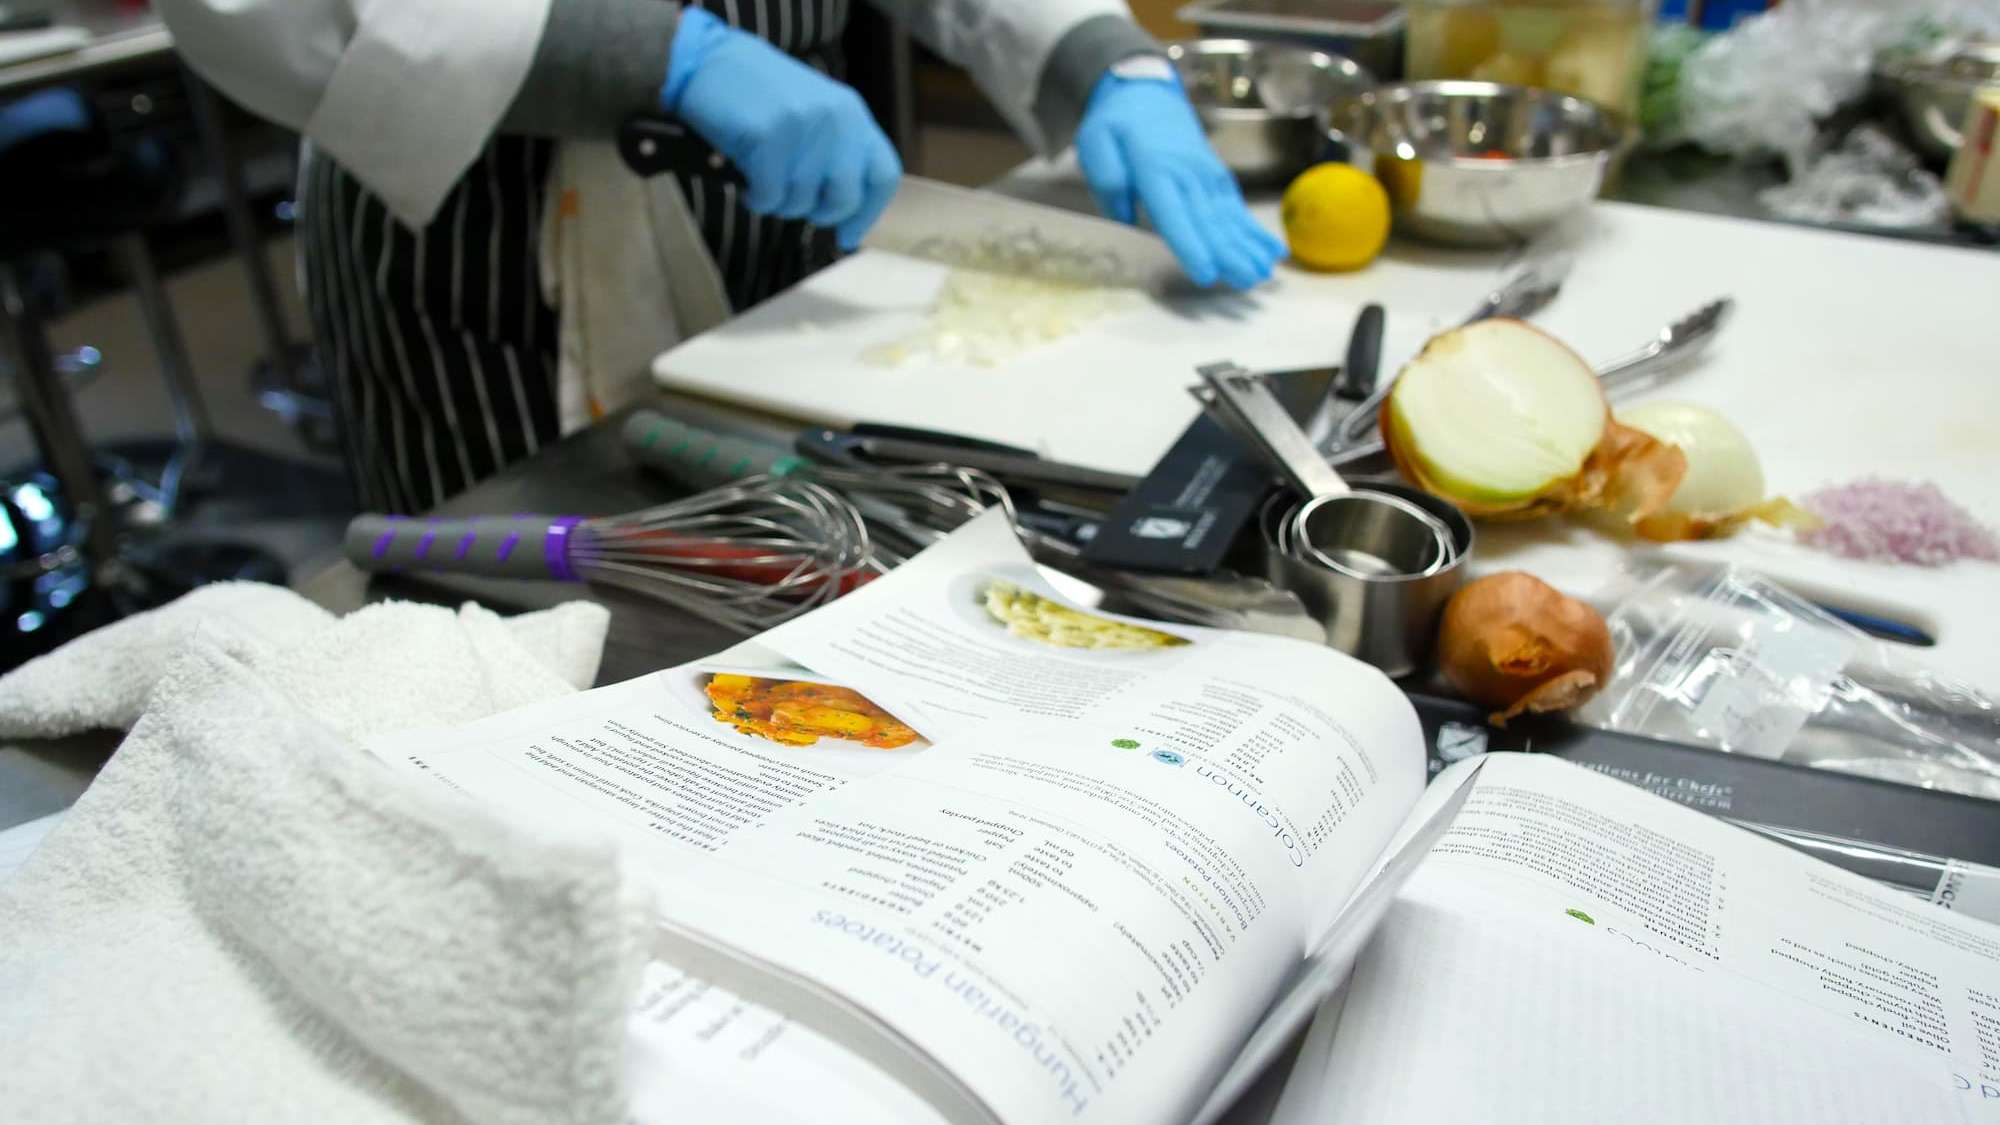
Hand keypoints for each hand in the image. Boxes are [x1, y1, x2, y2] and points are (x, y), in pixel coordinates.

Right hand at [661, 8, 899, 248]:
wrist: (705, 61)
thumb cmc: (755, 95)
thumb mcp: (812, 112)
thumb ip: (836, 150)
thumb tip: (846, 209)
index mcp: (852, 113)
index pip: (883, 174)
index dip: (868, 213)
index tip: (848, 236)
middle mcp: (836, 119)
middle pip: (845, 199)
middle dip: (816, 212)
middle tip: (790, 203)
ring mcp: (805, 127)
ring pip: (802, 202)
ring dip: (777, 202)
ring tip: (760, 175)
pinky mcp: (771, 137)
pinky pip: (770, 197)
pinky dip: (754, 197)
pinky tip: (744, 178)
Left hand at [1074, 69, 1284, 289]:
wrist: (1145, 92)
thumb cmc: (1116, 125)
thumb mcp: (1095, 144)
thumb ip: (1108, 180)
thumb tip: (1126, 218)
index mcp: (1155, 170)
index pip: (1174, 215)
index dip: (1191, 246)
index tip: (1206, 273)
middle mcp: (1187, 174)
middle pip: (1209, 222)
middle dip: (1229, 255)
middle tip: (1247, 283)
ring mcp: (1206, 175)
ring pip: (1228, 218)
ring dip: (1248, 248)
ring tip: (1263, 274)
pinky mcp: (1217, 178)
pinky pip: (1237, 208)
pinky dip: (1255, 231)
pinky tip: (1272, 252)